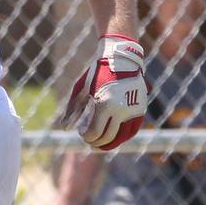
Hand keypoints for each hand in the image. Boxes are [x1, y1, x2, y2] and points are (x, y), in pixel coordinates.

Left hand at [62, 35, 146, 150]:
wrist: (121, 60)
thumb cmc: (97, 73)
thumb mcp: (81, 89)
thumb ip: (72, 109)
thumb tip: (64, 128)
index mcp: (105, 105)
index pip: (95, 132)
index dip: (86, 136)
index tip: (81, 133)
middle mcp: (121, 110)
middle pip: (108, 137)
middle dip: (96, 142)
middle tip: (88, 140)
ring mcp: (133, 110)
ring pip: (122, 137)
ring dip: (110, 144)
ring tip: (100, 145)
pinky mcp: (140, 109)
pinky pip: (132, 130)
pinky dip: (123, 137)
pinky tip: (114, 139)